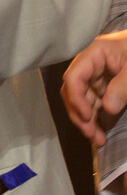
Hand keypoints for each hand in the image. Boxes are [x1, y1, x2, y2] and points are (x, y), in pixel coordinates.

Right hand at [62, 31, 126, 146]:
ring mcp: (98, 77)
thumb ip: (123, 86)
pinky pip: (97, 104)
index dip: (76, 98)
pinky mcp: (107, 86)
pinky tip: (102, 131)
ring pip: (84, 101)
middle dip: (80, 115)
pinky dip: (98, 118)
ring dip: (88, 121)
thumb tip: (107, 109)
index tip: (87, 117)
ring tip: (98, 140)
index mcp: (94, 54)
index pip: (74, 77)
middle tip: (92, 135)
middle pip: (74, 92)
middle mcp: (91, 66)